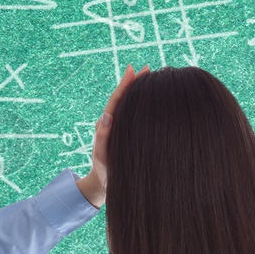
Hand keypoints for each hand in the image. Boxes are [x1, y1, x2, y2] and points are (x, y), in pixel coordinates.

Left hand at [77, 65, 148, 207]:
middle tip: (147, 68)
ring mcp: (122, 128)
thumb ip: (101, 139)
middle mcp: (114, 123)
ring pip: (131, 105)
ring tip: (151, 78)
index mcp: (107, 124)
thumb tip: (105, 117)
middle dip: (135, 82)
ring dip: (139, 90)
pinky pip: (136, 115)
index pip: (116, 100)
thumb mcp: (101, 156)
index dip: (125, 85)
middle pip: (124, 97)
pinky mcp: (128, 133)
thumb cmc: (104, 172)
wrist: (105, 184)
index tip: (134, 70)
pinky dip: (143, 105)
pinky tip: (153, 100)